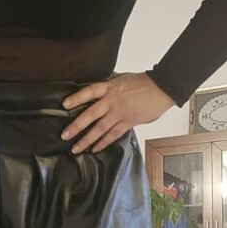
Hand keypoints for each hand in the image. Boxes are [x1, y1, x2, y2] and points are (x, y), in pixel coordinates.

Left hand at [60, 72, 175, 152]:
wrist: (162, 88)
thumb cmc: (143, 82)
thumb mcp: (122, 78)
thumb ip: (109, 83)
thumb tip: (99, 84)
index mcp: (109, 87)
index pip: (89, 92)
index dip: (76, 98)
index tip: (64, 105)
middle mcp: (112, 101)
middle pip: (90, 114)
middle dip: (76, 126)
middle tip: (64, 135)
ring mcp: (120, 113)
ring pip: (100, 128)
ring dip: (86, 140)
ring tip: (76, 148)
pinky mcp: (128, 122)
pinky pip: (113, 134)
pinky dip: (103, 142)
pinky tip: (94, 149)